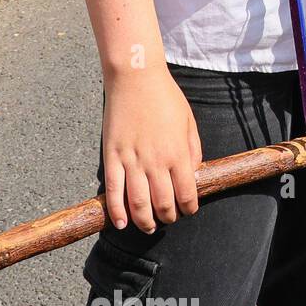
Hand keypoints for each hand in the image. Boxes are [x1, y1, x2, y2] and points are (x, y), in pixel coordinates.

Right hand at [101, 66, 201, 232]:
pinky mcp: (112, 157)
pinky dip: (117, 212)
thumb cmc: (166, 97)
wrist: (136, 79)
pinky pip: (113, 192)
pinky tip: (121, 223)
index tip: (188, 210)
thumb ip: (193, 149)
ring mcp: (132, 161)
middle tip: (168, 219)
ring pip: (138, 204)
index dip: (188, 207)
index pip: (186, 193)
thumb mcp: (189, 121)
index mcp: (178, 152)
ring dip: (144, 221)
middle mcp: (156, 161)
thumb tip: (193, 174)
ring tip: (148, 227)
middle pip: (163, 203)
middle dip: (167, 217)